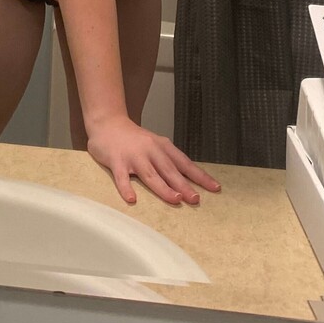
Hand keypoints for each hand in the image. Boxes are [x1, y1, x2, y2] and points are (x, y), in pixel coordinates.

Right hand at [86, 114, 220, 205]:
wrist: (108, 123)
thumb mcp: (155, 145)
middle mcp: (150, 150)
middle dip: (184, 185)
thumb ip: (168, 161)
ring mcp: (133, 156)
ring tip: (175, 199)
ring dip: (163, 187)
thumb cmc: (135, 139)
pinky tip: (132, 199)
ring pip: (150, 174)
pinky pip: (121, 177)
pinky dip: (126, 188)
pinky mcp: (116, 161)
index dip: (200, 176)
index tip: (215, 188)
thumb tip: (188, 182)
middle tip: (196, 199)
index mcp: (162, 146)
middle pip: (169, 170)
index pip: (184, 163)